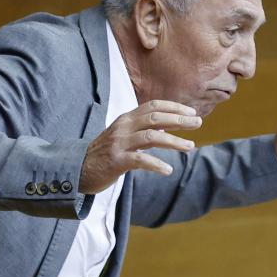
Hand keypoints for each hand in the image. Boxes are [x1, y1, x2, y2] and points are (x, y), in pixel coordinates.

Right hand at [80, 100, 201, 193]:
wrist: (78, 169)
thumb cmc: (105, 153)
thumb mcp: (123, 136)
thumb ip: (143, 130)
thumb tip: (168, 127)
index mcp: (126, 119)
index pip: (153, 106)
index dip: (174, 107)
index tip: (191, 113)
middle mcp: (124, 127)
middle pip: (156, 118)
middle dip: (179, 120)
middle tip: (198, 123)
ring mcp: (120, 144)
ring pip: (152, 136)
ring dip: (174, 141)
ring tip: (190, 146)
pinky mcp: (116, 161)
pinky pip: (140, 160)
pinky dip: (156, 164)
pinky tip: (168, 170)